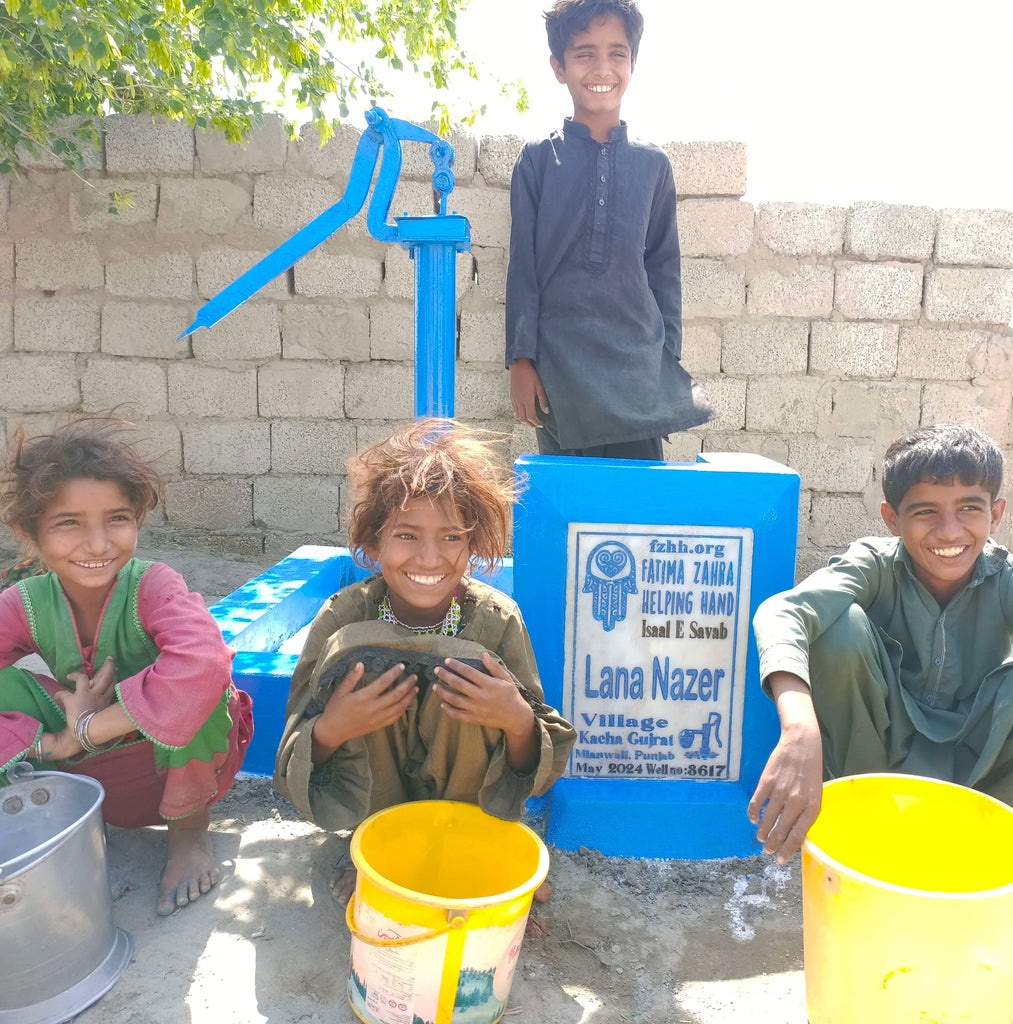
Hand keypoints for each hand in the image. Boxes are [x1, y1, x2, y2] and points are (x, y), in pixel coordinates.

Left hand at [44, 657, 116, 759]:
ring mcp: (86, 695)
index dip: (113, 679)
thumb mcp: (107, 720)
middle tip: (110, 659)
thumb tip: (110, 718)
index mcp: (106, 701)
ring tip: (71, 674)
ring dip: (77, 675)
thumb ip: (107, 714)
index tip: (115, 675)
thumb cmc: (99, 730)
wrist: (88, 734)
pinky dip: (60, 694)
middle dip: (108, 667)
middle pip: (106, 677)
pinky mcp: (73, 699)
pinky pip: (64, 694)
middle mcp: (98, 695)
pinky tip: (56, 696)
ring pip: (84, 678)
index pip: (112, 687)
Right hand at [311, 661, 417, 760]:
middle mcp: (373, 708)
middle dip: (407, 685)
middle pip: (396, 695)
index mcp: (363, 697)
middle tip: (415, 677)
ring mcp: (377, 718)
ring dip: (409, 697)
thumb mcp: (340, 691)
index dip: (394, 673)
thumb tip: (360, 664)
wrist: (332, 731)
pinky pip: (394, 718)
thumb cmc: (335, 709)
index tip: (402, 666)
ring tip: (415, 688)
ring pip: (398, 707)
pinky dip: (403, 710)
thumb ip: (351, 678)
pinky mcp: (378, 726)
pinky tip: (407, 703)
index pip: (383, 682)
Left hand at [434, 654, 537, 772]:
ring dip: (443, 692)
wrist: (515, 717)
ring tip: (435, 686)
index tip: (447, 660)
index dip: (456, 665)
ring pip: (454, 700)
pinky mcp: (475, 719)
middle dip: (445, 675)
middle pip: (458, 684)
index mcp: (488, 684)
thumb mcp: (506, 678)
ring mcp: (476, 708)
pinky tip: (442, 704)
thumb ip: (494, 667)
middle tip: (437, 670)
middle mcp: (480, 696)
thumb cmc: (511, 694)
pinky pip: (458, 715)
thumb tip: (483, 654)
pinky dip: (448, 710)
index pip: (468, 671)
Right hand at [510, 359, 549, 427]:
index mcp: (527, 399)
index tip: (541, 424)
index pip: (531, 416)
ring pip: (517, 416)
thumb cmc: (531, 375)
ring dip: (524, 420)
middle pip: (523, 418)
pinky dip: (519, 415)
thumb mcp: (539, 386)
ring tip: (531, 421)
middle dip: (530, 424)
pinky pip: (514, 410)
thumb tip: (546, 411)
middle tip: (536, 425)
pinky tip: (524, 413)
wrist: (519, 366)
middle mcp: (519, 401)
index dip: (536, 422)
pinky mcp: (512, 397)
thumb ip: (543, 400)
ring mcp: (514, 399)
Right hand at [747, 713, 822, 863]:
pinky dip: (754, 813)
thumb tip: (794, 830)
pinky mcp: (767, 782)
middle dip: (774, 845)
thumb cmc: (811, 769)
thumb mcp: (815, 793)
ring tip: (761, 838)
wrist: (802, 744)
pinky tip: (753, 819)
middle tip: (768, 851)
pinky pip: (757, 803)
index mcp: (812, 806)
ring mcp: (780, 792)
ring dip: (763, 832)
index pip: (798, 836)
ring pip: (768, 820)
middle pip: (781, 831)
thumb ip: (806, 811)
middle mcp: (796, 802)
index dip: (788, 851)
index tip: (781, 860)